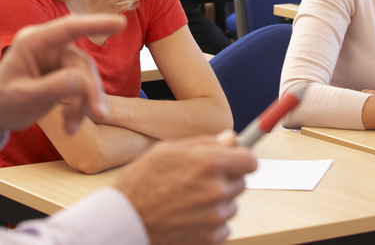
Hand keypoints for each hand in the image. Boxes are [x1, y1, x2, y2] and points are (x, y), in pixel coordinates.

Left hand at [0, 13, 125, 139]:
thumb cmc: (1, 101)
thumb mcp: (24, 97)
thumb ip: (52, 88)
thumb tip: (81, 81)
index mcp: (34, 42)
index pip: (69, 28)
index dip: (96, 24)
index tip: (120, 22)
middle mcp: (48, 46)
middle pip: (82, 64)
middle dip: (90, 91)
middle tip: (97, 115)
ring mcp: (57, 59)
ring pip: (85, 77)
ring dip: (84, 103)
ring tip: (72, 127)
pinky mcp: (63, 72)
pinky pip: (81, 86)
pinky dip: (79, 106)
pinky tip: (69, 124)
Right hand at [113, 131, 257, 244]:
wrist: (123, 221)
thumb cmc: (140, 183)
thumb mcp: (168, 150)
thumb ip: (205, 143)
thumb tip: (230, 139)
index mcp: (210, 163)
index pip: (251, 160)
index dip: (242, 159)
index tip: (237, 161)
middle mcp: (217, 190)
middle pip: (242, 183)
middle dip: (226, 180)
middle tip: (200, 181)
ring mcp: (215, 217)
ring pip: (231, 205)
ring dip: (218, 202)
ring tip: (189, 200)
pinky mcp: (210, 239)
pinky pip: (223, 227)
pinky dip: (211, 223)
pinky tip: (189, 217)